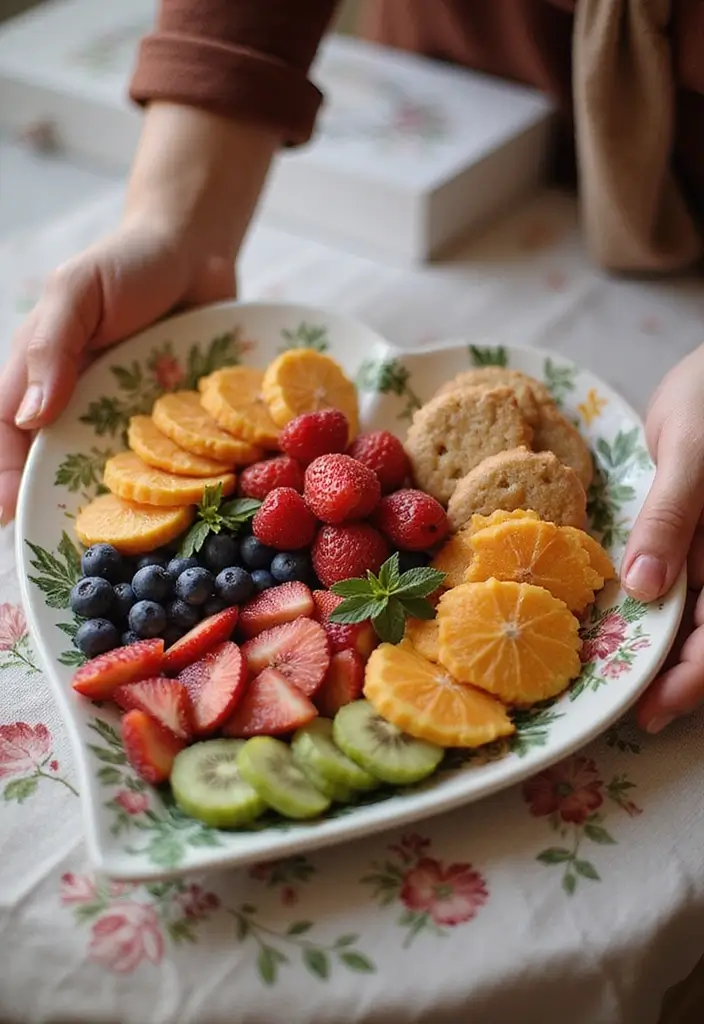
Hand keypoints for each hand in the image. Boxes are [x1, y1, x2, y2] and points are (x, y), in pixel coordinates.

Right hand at [0, 103, 276, 523]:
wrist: (196, 250)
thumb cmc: (126, 262)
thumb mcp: (76, 291)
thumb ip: (50, 347)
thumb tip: (33, 416)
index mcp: (41, 377)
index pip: (9, 436)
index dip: (4, 476)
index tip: (12, 515)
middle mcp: (79, 406)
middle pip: (58, 466)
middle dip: (59, 506)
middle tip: (70, 545)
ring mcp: (126, 417)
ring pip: (114, 473)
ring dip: (119, 506)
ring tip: (130, 542)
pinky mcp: (172, 421)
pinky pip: (168, 459)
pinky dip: (173, 483)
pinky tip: (186, 509)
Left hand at [621, 344, 703, 731]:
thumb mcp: (693, 452)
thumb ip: (673, 517)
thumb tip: (646, 589)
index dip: (695, 678)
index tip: (655, 710)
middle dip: (679, 678)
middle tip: (636, 713)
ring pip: (697, 614)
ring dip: (667, 650)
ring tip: (627, 680)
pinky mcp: (693, 535)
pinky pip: (681, 580)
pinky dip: (658, 607)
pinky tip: (628, 620)